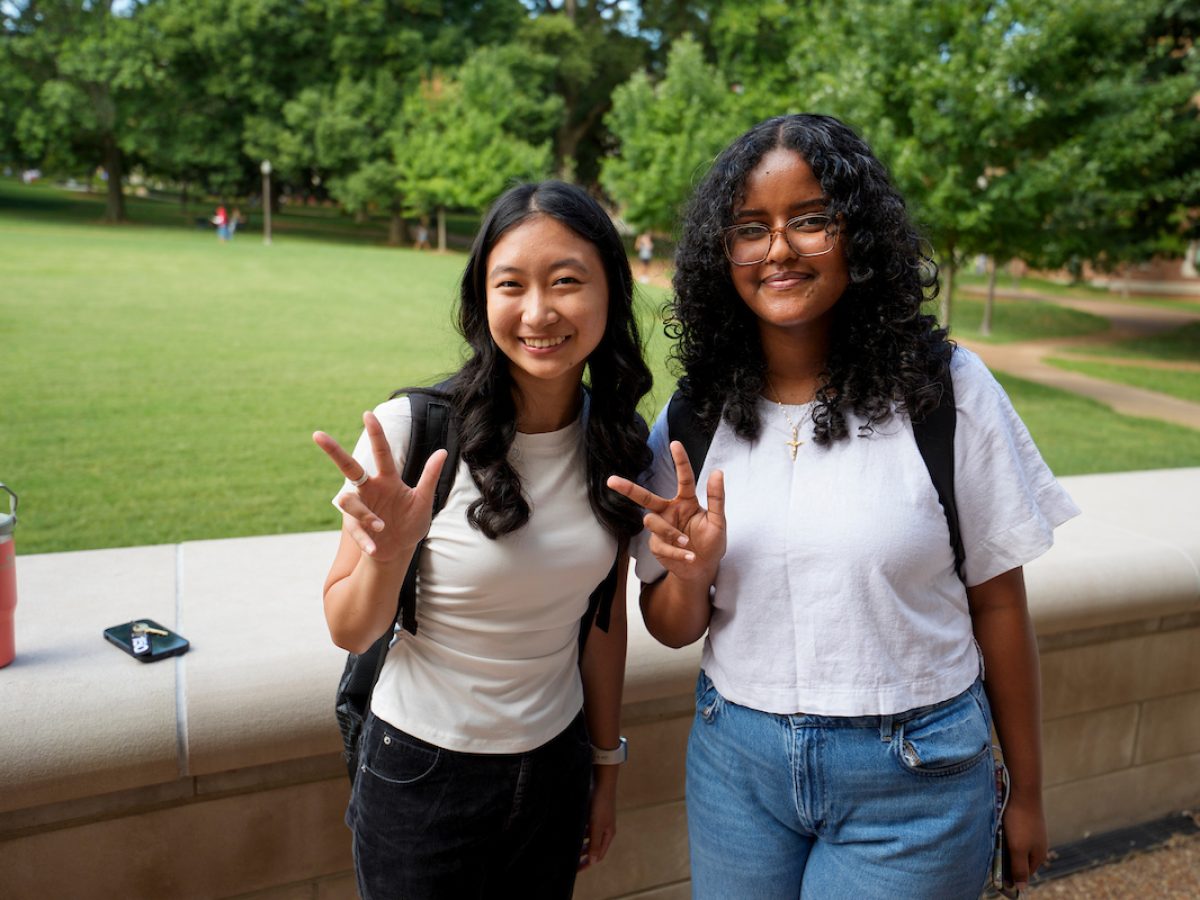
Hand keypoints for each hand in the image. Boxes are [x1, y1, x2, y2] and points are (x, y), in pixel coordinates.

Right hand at [313, 411, 446, 561]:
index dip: (376, 434)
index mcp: (388, 480)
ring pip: (349, 501)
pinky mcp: (357, 527)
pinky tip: (374, 548)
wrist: (401, 548)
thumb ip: (430, 476)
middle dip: (334, 451)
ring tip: (382, 527)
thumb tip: (443, 451)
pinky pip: (355, 529)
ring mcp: (361, 508)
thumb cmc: (412, 521)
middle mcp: (370, 489)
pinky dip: (365, 539)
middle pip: (349, 467)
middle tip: (318, 434)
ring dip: (365, 514)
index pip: (381, 453)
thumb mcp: (424, 500)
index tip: (368, 413)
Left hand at [578, 774, 616, 869]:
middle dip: (583, 855)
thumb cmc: (601, 804)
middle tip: (570, 862)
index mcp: (608, 834)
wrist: (601, 782)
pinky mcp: (592, 813)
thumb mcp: (597, 826)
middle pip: (593, 847)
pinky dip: (578, 833)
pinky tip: (570, 832)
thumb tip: (593, 862)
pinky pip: (585, 828)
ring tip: (568, 849)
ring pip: (588, 838)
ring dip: (580, 844)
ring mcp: (598, 821)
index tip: (576, 869)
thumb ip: (595, 843)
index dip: (588, 863)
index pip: (598, 855)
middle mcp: (604, 829)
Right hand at [606, 440, 726, 582]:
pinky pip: (660, 544)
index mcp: (686, 502)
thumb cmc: (712, 543)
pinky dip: (676, 552)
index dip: (680, 461)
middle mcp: (669, 512)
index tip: (675, 443)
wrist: (703, 569)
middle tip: (611, 480)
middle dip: (628, 488)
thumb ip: (716, 498)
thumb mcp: (718, 522)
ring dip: (671, 533)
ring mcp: (660, 529)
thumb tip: (717, 472)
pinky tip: (689, 557)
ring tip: (687, 543)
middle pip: (645, 497)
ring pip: (652, 522)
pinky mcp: (656, 546)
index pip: (683, 478)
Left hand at [1003, 791, 1047, 890]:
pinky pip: (1013, 834)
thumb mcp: (1017, 849)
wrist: (1022, 791)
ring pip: (1015, 846)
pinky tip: (996, 831)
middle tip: (992, 859)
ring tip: (993, 844)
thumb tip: (1021, 888)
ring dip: (1004, 848)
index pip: (1025, 874)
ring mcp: (1032, 833)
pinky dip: (1005, 836)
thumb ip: (1019, 868)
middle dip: (1007, 862)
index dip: (1011, 876)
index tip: (996, 876)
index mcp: (1039, 855)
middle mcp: (1038, 845)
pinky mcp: (1024, 822)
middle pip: (1020, 860)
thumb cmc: (1020, 822)